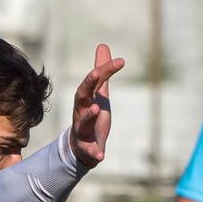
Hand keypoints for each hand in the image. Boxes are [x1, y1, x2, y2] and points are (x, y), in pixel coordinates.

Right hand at [70, 44, 126, 168]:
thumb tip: (103, 45)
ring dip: (88, 115)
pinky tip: (102, 156)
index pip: (93, 81)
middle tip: (96, 73)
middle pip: (81, 96)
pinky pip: (90, 150)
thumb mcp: (99, 93)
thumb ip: (101, 73)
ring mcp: (82, 129)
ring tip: (97, 109)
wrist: (83, 146)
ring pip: (82, 121)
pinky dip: (95, 152)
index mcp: (85, 98)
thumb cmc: (92, 116)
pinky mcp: (87, 147)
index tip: (121, 61)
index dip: (104, 70)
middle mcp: (81, 111)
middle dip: (87, 84)